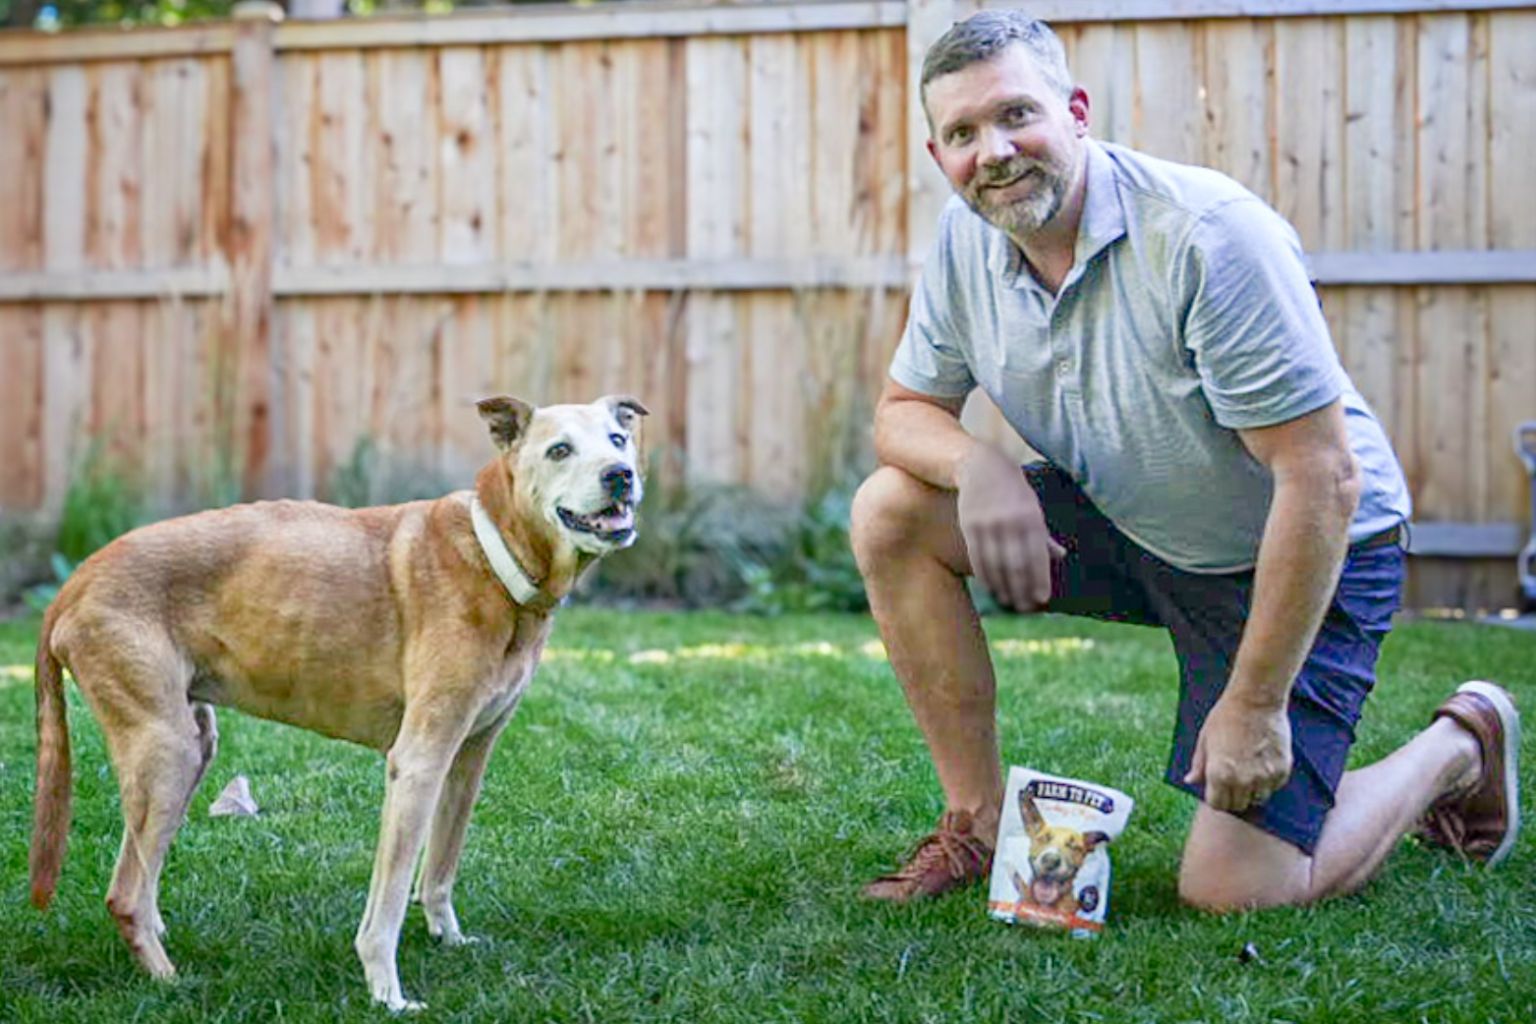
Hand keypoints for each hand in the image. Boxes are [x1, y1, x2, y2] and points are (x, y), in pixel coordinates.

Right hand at [954, 447, 1065, 610]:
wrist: (979, 466)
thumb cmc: (1012, 490)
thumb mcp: (1032, 506)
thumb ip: (1044, 534)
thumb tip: (1062, 557)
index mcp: (1031, 518)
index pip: (1036, 556)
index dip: (1039, 580)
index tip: (1041, 600)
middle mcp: (1010, 522)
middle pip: (1015, 564)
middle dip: (1021, 589)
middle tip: (1024, 608)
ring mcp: (988, 524)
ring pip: (995, 564)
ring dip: (1002, 587)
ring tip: (1008, 601)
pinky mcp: (969, 525)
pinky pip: (977, 557)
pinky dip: (985, 575)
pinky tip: (991, 586)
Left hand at [1184, 692, 1292, 812]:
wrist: (1256, 699)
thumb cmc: (1226, 716)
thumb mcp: (1205, 738)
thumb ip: (1199, 764)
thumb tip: (1190, 781)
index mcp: (1218, 774)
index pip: (1217, 804)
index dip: (1217, 798)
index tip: (1218, 790)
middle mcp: (1242, 780)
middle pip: (1238, 805)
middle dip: (1234, 797)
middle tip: (1233, 780)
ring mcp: (1264, 777)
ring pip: (1258, 799)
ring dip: (1252, 790)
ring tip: (1249, 770)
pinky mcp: (1282, 770)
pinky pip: (1274, 786)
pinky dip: (1269, 780)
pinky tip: (1263, 763)